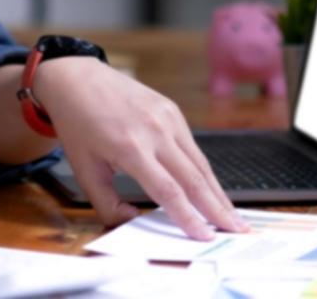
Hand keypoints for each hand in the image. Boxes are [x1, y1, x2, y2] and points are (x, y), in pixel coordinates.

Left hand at [33, 58, 248, 240]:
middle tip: (239, 231)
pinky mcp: (172, 110)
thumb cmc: (78, 125)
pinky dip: (205, 171)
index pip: (168, 190)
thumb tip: (134, 220)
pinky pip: (192, 147)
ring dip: (218, 192)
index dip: (189, 217)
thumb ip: (107, 203)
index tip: (205, 237)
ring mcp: (167, 117)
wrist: (77, 78)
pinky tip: (213, 189)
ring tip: (233, 216)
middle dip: (218, 209)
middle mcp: (154, 131)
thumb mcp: (84, 169)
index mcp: (130, 147)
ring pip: (200, 163)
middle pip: (194, 178)